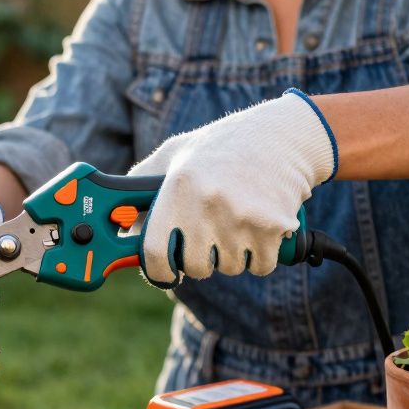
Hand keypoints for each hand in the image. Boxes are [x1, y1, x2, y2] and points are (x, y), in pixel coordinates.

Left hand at [128, 89, 336, 285]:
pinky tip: (258, 225)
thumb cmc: (224, 146)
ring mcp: (242, 217)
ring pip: (229, 267)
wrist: (284, 136)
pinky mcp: (273, 228)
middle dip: (201, 258)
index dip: (158, 270)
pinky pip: (259, 266)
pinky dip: (260, 255)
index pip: (156, 251)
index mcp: (179, 185)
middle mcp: (208, 203)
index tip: (165, 271)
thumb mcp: (176, 153)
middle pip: (196, 266)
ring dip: (232, 254)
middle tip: (209, 235)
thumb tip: (123, 225)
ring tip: (237, 219)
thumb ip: (142, 185)